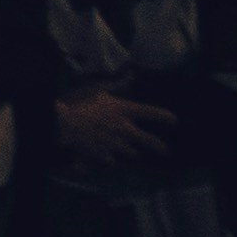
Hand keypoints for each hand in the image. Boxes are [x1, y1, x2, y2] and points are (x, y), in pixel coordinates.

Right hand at [54, 84, 178, 167]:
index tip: (174, 121)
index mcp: (123, 110)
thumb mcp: (96, 88)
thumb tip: (132, 75)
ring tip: (133, 153)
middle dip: (158, 146)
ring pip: (130, 152)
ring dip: (131, 152)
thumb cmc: (78, 102)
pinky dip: (110, 159)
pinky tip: (107, 159)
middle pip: (147, 140)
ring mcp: (115, 144)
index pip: (149, 112)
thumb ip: (116, 84)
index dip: (163, 116)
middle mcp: (124, 129)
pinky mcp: (103, 156)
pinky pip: (111, 160)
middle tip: (165, 151)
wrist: (62, 125)